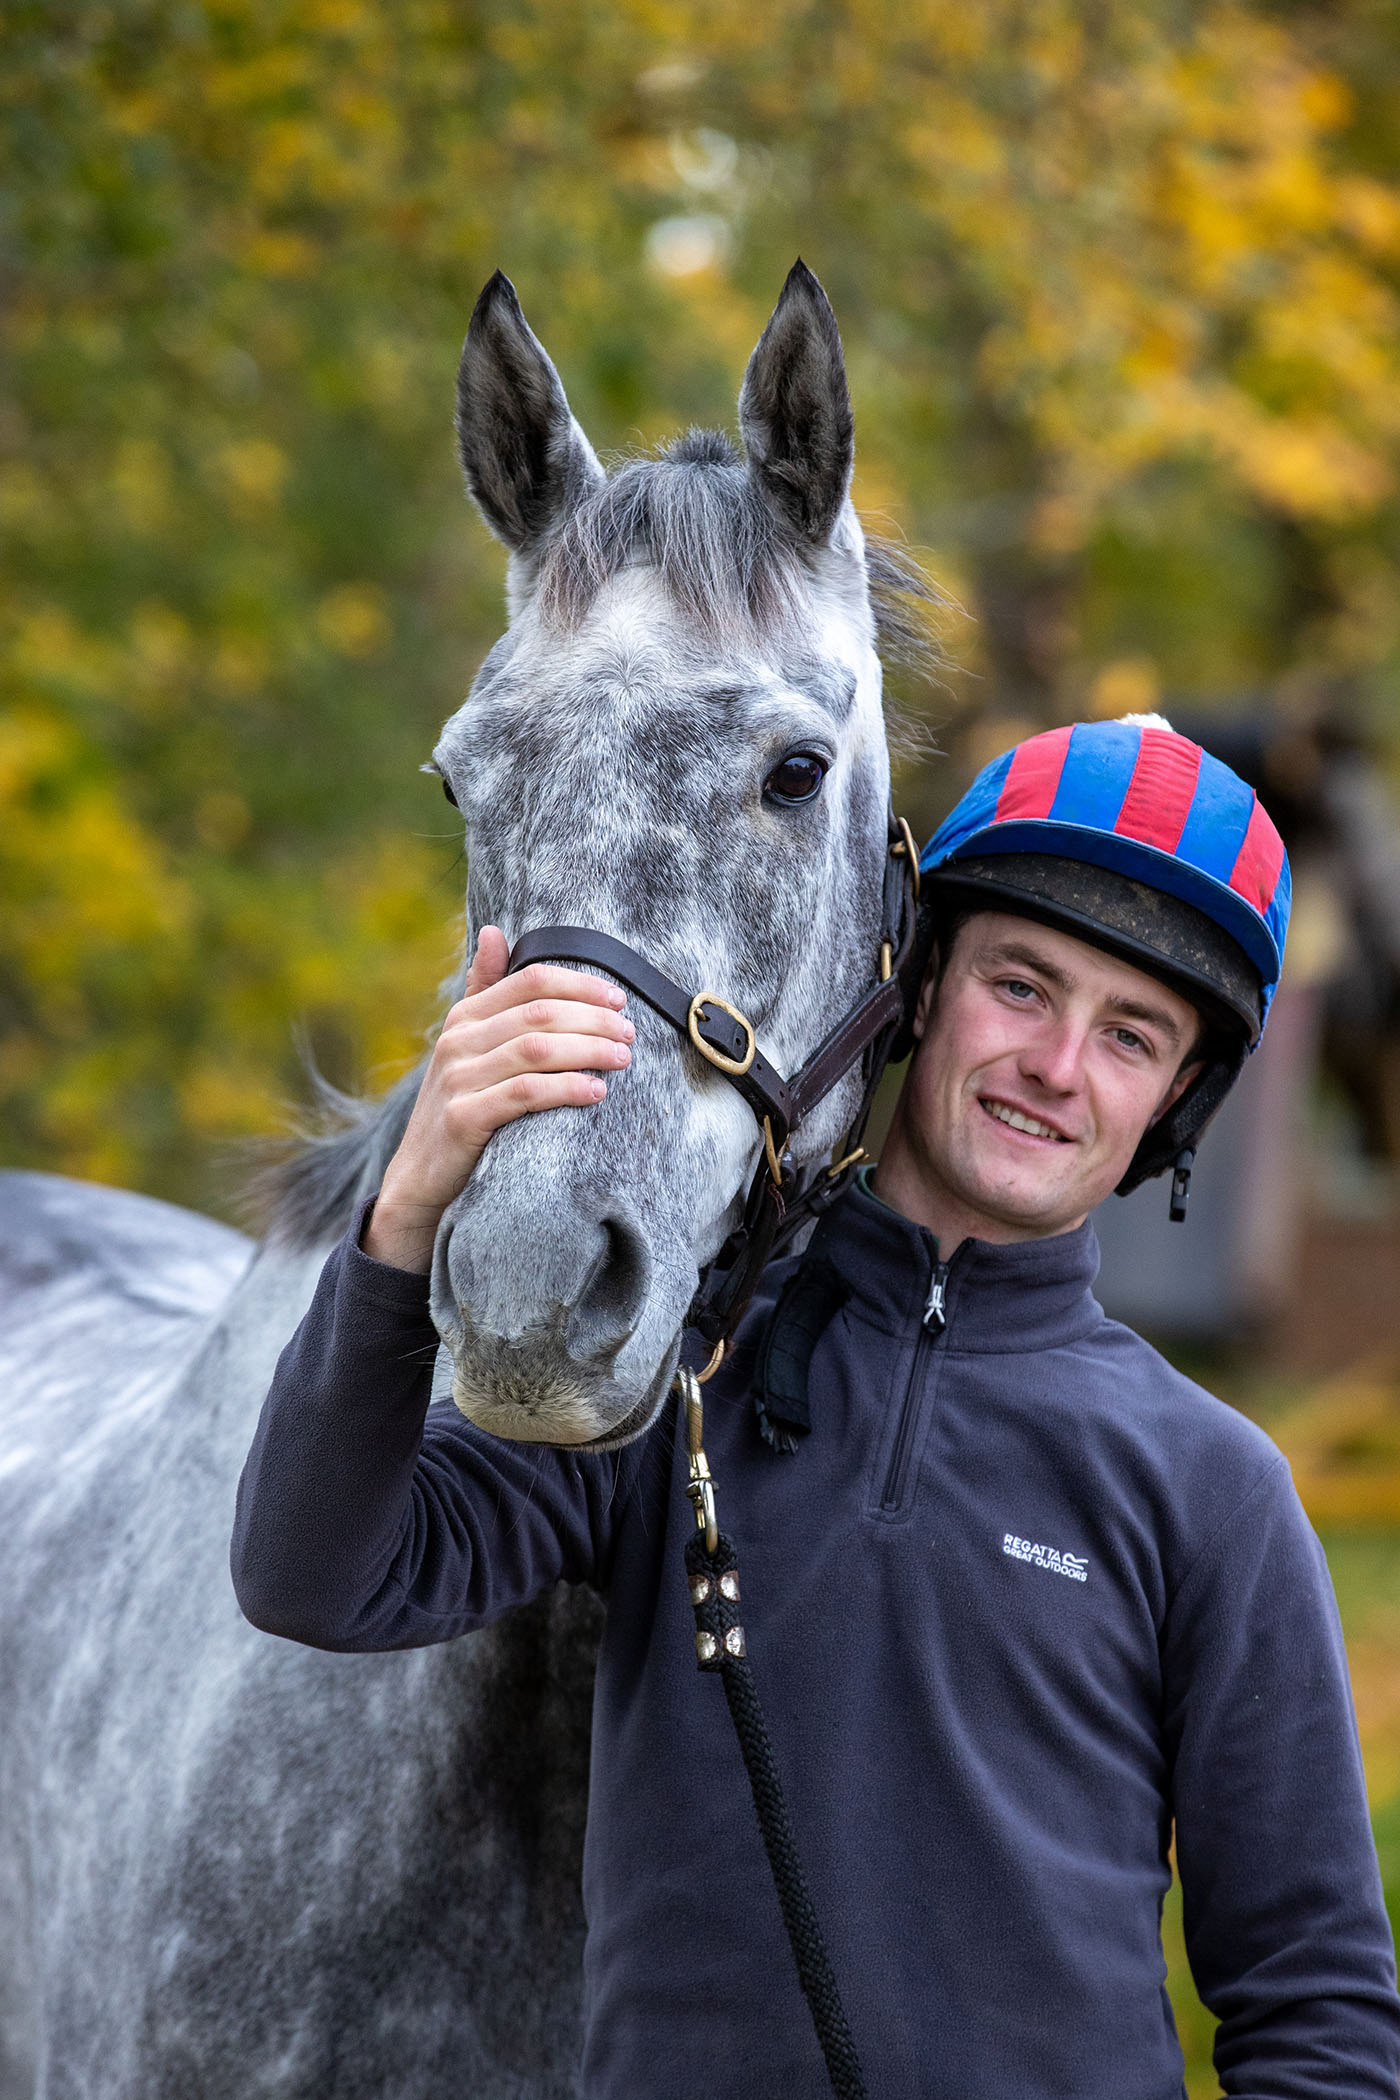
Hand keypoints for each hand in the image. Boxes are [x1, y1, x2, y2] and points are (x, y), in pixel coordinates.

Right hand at [361, 926, 632, 1272]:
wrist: (421, 1177)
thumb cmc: (461, 1105)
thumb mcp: (467, 1046)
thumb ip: (484, 991)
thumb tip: (494, 931)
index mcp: (465, 1017)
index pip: (530, 981)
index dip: (581, 985)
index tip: (619, 999)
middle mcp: (457, 1041)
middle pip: (540, 1013)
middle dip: (594, 1019)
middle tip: (629, 1033)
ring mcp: (458, 1078)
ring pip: (537, 1049)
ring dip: (588, 1050)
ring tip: (622, 1058)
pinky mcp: (464, 1118)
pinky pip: (525, 1093)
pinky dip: (566, 1088)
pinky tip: (595, 1092)